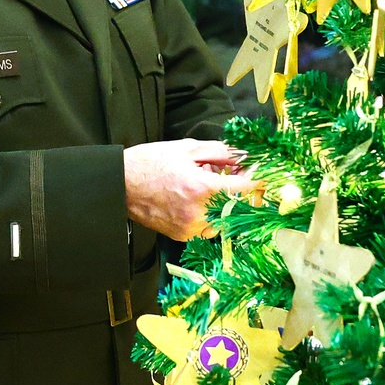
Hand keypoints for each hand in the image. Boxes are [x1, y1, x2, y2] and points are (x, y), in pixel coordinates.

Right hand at [123, 138, 257, 240]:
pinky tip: (199, 199)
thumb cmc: (150, 162)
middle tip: (238, 177)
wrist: (119, 184)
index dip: (260, 181)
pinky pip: (209, 227)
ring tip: (212, 186)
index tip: (265, 175)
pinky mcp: (182, 236)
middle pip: (240, 208)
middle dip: (244, 192)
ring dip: (228, 204)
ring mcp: (190, 228)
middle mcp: (199, 213)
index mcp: (201, 188)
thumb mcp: (188, 149)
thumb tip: (246, 156)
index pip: (245, 189)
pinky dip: (212, 214)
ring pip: (225, 220)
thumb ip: (221, 152)